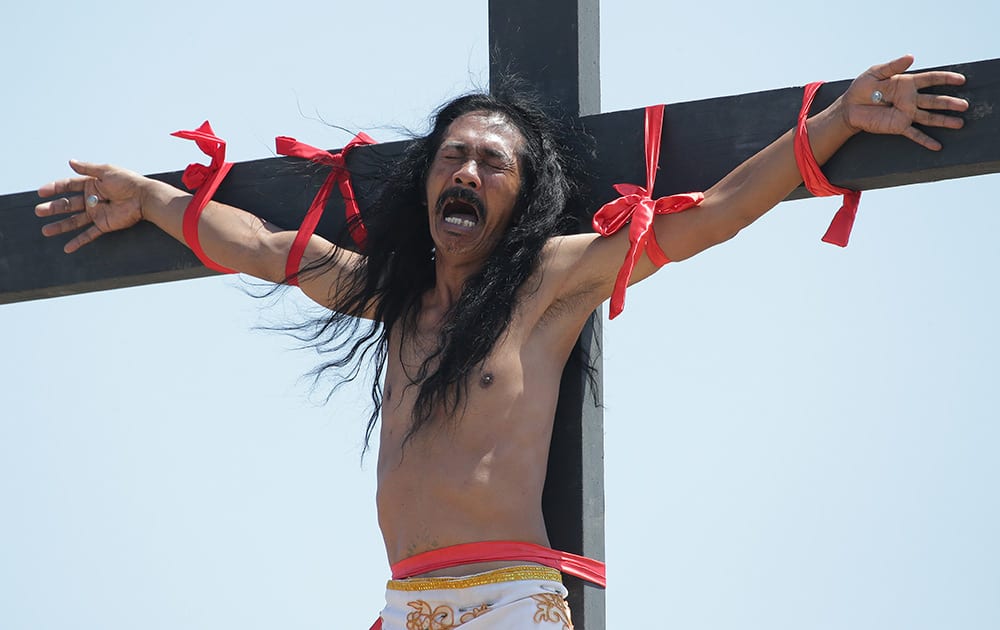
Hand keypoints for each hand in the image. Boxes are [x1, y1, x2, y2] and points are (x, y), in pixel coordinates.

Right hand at [35, 160, 146, 252]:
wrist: (144, 198)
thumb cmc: (128, 182)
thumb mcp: (106, 171)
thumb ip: (87, 169)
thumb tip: (70, 162)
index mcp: (92, 185)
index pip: (69, 186)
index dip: (55, 188)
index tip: (41, 192)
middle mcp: (92, 200)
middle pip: (68, 204)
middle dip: (53, 208)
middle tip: (39, 211)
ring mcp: (97, 213)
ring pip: (74, 221)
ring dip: (60, 226)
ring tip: (46, 230)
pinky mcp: (104, 225)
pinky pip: (89, 234)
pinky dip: (78, 241)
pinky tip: (67, 248)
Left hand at [841, 55, 967, 150]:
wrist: (849, 107)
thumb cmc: (862, 87)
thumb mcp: (876, 72)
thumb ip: (894, 66)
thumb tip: (912, 57)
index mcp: (907, 83)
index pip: (931, 79)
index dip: (946, 78)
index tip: (961, 79)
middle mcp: (910, 99)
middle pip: (934, 100)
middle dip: (950, 102)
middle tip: (965, 105)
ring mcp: (906, 114)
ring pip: (929, 117)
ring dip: (944, 121)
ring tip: (959, 123)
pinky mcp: (898, 126)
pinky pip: (914, 134)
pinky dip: (925, 140)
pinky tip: (937, 146)